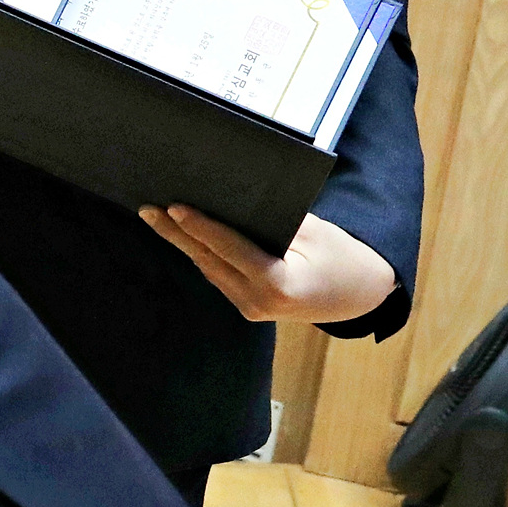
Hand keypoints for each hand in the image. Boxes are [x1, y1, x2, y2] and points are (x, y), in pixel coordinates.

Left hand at [141, 205, 397, 323]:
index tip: (174, 207)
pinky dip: (200, 252)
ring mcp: (250, 308)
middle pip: (209, 260)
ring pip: (208, 269)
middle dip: (177, 233)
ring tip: (154, 214)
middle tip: (147, 207)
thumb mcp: (314, 233)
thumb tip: (227, 199)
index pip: (230, 251)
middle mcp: (259, 303)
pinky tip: (180, 232)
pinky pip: (217, 275)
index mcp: (280, 286)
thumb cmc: (341, 256)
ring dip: (182, 242)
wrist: (360, 295)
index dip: (201, 227)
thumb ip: (271, 221)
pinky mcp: (246, 306)